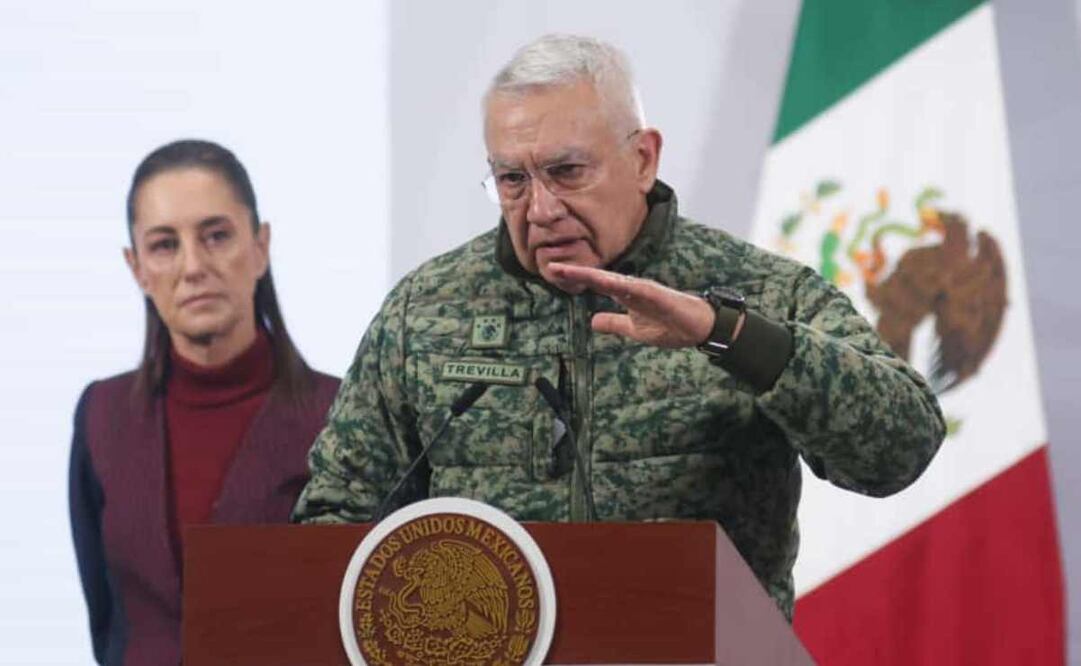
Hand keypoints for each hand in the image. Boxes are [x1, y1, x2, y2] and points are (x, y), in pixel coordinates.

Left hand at [547, 262, 714, 347]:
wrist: (698, 329)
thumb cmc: (670, 326)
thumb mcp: (634, 330)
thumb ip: (614, 323)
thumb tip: (592, 321)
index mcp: (626, 295)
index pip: (596, 284)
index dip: (576, 277)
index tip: (554, 271)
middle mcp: (632, 288)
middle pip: (600, 278)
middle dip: (577, 273)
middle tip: (552, 266)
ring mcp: (646, 290)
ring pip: (615, 280)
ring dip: (594, 276)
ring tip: (573, 271)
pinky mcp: (659, 296)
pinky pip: (639, 290)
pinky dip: (624, 286)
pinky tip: (609, 282)